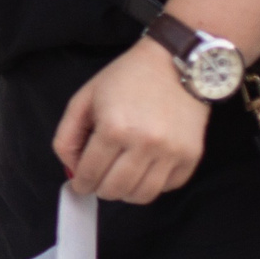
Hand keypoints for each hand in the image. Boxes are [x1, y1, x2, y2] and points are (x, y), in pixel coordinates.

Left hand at [54, 38, 209, 202]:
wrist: (174, 62)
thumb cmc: (126, 78)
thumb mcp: (85, 98)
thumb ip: (68, 135)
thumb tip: (72, 169)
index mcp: (114, 128)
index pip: (90, 174)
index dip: (81, 183)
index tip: (80, 184)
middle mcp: (144, 144)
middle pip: (115, 190)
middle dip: (101, 189)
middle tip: (99, 181)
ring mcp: (171, 152)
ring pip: (142, 195)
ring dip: (126, 192)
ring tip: (121, 178)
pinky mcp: (191, 156)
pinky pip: (168, 187)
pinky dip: (153, 184)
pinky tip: (145, 168)